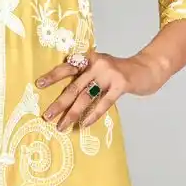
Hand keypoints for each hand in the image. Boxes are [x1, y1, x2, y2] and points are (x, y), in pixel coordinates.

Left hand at [34, 50, 157, 131]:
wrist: (147, 68)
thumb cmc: (120, 72)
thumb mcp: (101, 67)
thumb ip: (86, 75)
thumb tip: (65, 94)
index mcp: (89, 59)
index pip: (68, 67)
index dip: (53, 76)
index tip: (38, 84)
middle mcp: (97, 64)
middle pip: (74, 86)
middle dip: (59, 103)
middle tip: (47, 116)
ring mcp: (109, 74)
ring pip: (85, 97)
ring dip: (72, 113)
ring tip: (62, 126)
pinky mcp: (121, 84)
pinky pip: (104, 102)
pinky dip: (93, 114)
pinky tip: (84, 124)